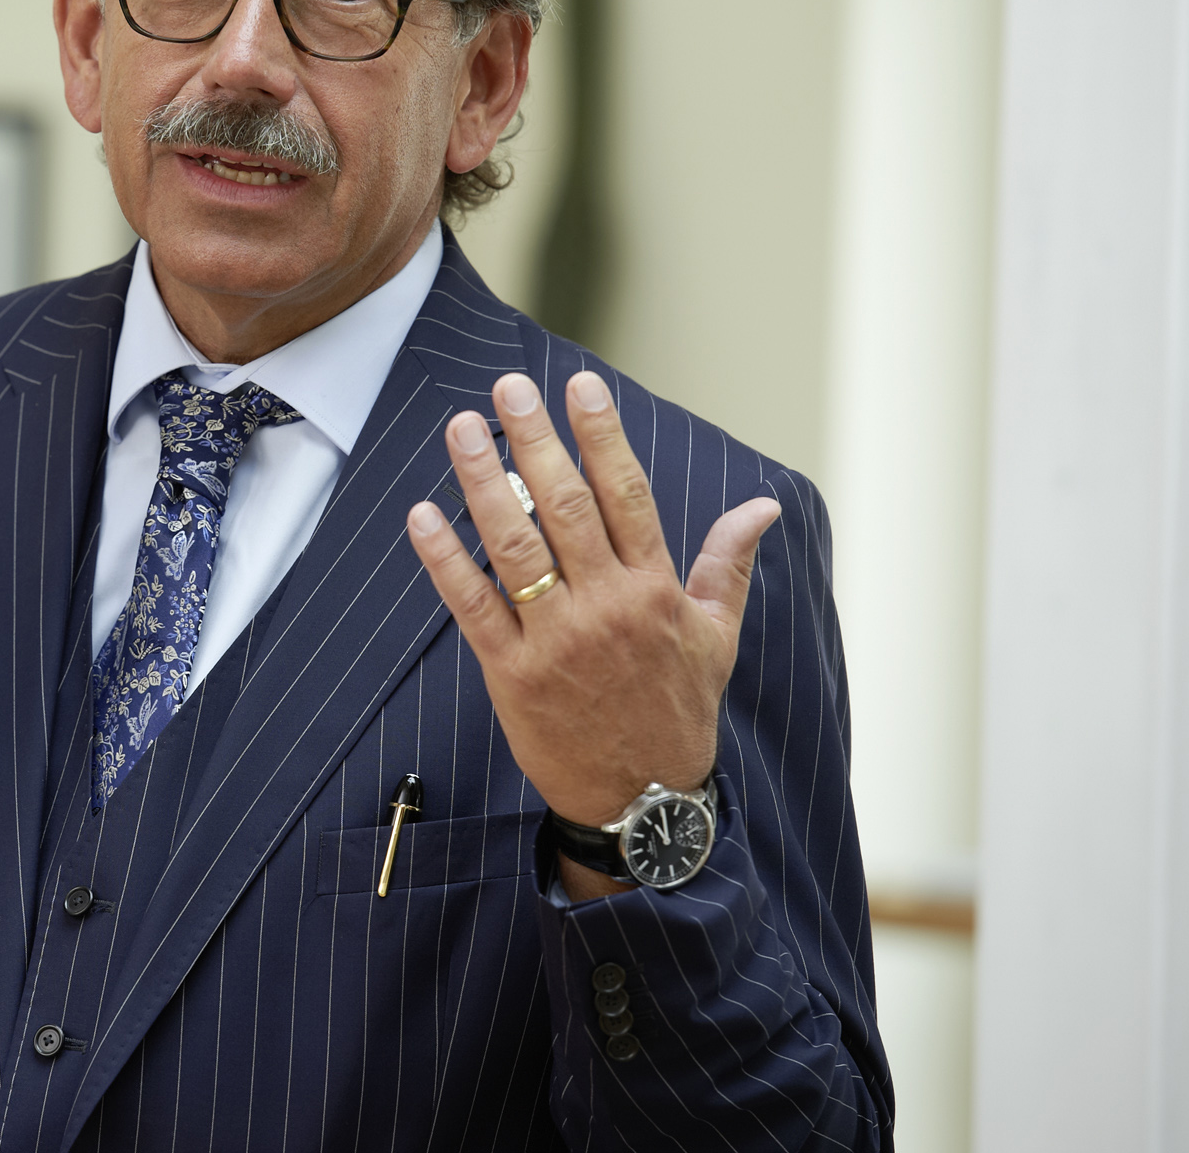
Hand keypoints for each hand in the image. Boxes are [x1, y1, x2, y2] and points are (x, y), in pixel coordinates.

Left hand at [405, 371, 777, 889]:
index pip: (628, 494)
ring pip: (516, 545)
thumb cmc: (677, 710)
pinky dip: (446, 560)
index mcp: (655, 589)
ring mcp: (557, 639)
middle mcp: (607, 605)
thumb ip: (728, 563)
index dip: (603, 436)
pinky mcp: (513, 674)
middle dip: (535, 440)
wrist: (644, 801)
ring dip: (483, 483)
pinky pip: (474, 606)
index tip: (580, 386)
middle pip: (566, 505)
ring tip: (460, 431)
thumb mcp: (716, 636)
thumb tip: (763, 505)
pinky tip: (425, 515)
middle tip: (507, 388)